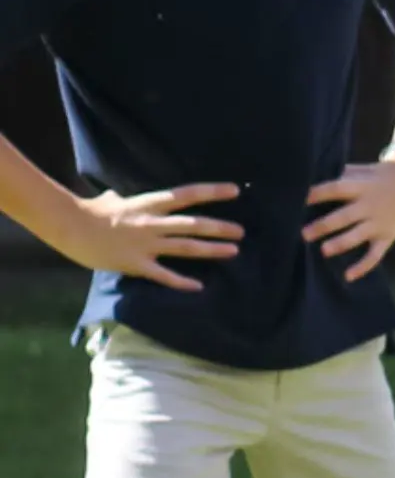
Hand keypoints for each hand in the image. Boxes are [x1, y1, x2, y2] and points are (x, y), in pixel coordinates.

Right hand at [59, 183, 242, 290]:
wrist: (69, 227)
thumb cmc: (91, 211)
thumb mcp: (114, 198)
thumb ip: (128, 199)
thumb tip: (121, 195)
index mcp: (149, 203)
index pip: (186, 194)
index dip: (212, 192)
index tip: (235, 190)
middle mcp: (152, 223)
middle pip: (193, 224)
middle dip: (219, 227)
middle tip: (242, 231)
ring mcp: (145, 244)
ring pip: (185, 247)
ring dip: (211, 250)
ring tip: (233, 251)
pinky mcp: (136, 263)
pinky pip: (163, 274)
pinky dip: (181, 282)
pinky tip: (199, 287)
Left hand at [305, 156, 394, 281]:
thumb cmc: (379, 176)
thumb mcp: (363, 171)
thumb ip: (342, 175)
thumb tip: (311, 178)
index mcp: (361, 187)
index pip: (336, 189)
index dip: (318, 194)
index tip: (300, 199)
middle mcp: (369, 206)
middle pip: (345, 216)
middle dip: (324, 225)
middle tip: (304, 234)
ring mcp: (379, 223)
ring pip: (358, 236)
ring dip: (341, 243)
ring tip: (324, 251)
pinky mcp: (387, 237)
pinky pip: (375, 254)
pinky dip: (363, 266)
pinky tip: (348, 276)